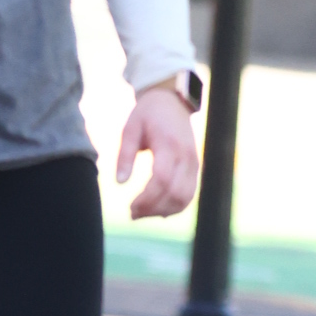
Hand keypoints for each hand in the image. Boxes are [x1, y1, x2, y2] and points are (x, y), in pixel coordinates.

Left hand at [116, 81, 199, 219]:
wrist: (172, 102)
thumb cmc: (147, 115)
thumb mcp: (130, 129)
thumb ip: (124, 155)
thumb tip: (119, 183)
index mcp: (169, 144)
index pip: (162, 179)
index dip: (146, 198)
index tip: (129, 206)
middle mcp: (186, 156)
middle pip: (175, 193)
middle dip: (153, 209)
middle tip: (132, 213)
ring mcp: (194, 163)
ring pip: (185, 198)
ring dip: (164, 211)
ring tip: (142, 213)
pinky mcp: (196, 168)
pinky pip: (189, 194)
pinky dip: (175, 207)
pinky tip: (157, 210)